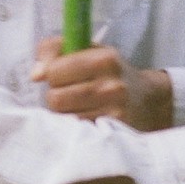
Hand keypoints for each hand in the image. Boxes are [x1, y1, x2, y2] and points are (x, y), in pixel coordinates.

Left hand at [33, 38, 173, 132]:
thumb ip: (53, 50)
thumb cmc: (110, 73)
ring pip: (63, 119)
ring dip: (65, 115)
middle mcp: (110, 86)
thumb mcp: (87, 50)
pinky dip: (76, 129)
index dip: (53, 74)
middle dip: (57, 97)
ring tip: (80, 108)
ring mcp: (113, 112)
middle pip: (55, 98)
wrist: (148, 101)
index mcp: (103, 59)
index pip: (54, 71)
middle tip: (71, 94)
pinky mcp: (112, 133)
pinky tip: (86, 121)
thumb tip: (35, 75)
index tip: (63, 76)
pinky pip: (76, 134)